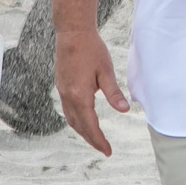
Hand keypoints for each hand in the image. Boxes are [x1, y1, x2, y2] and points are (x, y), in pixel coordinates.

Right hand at [55, 25, 127, 156]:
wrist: (72, 33)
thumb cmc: (91, 49)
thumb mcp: (106, 71)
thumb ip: (114, 93)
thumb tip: (124, 110)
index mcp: (79, 95)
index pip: (90, 125)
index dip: (99, 140)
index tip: (108, 151)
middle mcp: (67, 96)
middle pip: (78, 126)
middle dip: (91, 139)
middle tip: (104, 149)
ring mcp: (62, 90)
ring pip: (70, 118)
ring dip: (82, 131)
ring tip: (95, 138)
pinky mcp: (61, 85)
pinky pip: (67, 109)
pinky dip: (76, 120)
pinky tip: (83, 119)